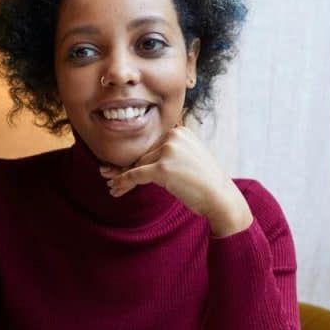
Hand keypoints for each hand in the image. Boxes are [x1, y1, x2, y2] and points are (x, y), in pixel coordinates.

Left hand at [100, 126, 252, 236]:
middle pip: (143, 155)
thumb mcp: (188, 160)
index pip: (151, 147)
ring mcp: (168, 151)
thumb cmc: (204, 183)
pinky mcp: (162, 167)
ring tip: (113, 187)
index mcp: (180, 131)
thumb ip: (167, 155)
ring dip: (123, 178)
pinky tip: (115, 189)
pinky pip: (135, 175)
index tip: (117, 167)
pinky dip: (123, 182)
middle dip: (126, 169)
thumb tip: (138, 162)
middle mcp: (174, 136)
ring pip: (138, 165)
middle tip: (108, 178)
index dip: (135, 160)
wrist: (221, 198)